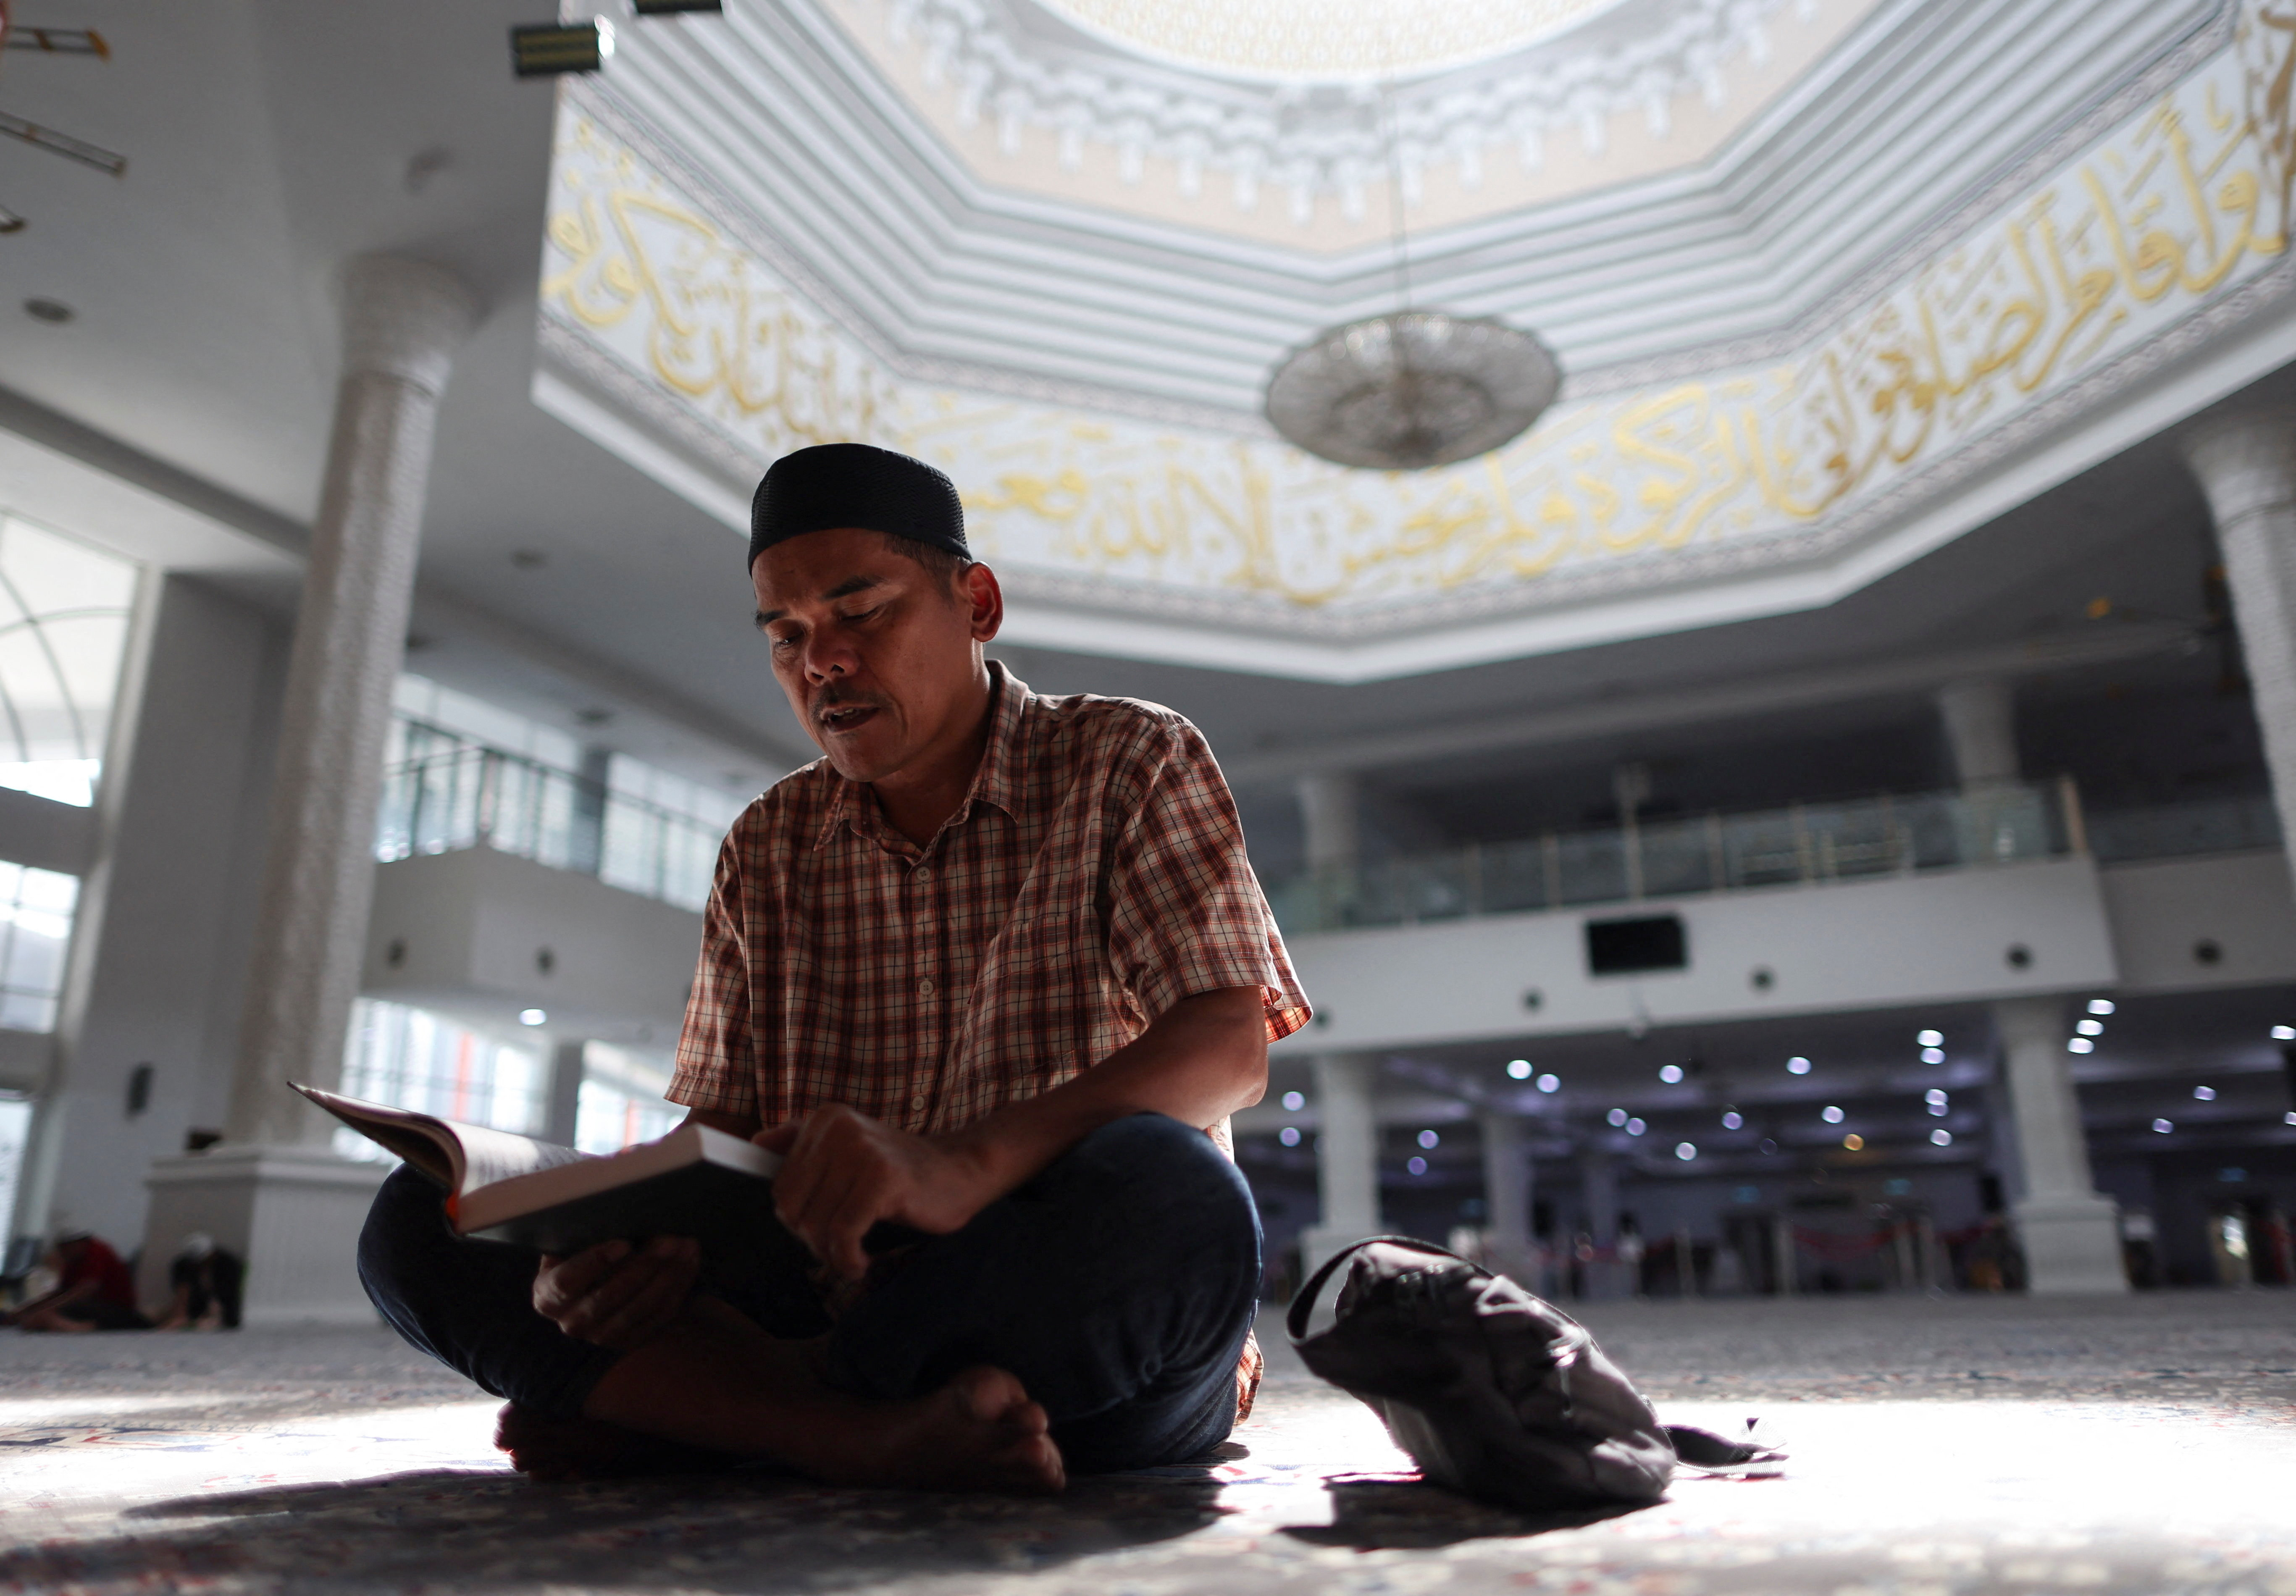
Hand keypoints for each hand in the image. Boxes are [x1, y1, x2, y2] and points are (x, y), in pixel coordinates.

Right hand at [531, 1236, 699, 1349]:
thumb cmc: (583, 1252)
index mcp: (548, 1296)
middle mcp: (572, 1322)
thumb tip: (616, 1211)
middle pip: (609, 1296)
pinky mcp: (631, 1340)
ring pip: (638, 1308)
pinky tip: (690, 1262)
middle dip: (643, 1265)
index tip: (623, 1243)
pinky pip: (658, 1316)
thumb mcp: (574, 1243)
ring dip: (667, 1276)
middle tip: (670, 1239)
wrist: (600, 1283)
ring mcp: (602, 1336)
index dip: (594, 1262)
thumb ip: (585, 1234)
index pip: (567, 1282)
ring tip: (686, 1246)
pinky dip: (678, 1287)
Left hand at [757, 1106, 995, 1280]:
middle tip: (841, 1247)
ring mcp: (861, 1151)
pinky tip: (860, 1264)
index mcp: (825, 1119)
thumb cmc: (901, 1172)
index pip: (780, 1188)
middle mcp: (838, 1128)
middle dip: (812, 1240)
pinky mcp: (883, 1178)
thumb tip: (755, 1142)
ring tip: (852, 1256)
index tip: (827, 1228)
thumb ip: (803, 1142)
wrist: (962, 1171)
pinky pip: (843, 1234)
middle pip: (791, 1209)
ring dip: (832, 1255)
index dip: (800, 1220)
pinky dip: (848, 1260)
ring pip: (815, 1225)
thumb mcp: (849, 1149)